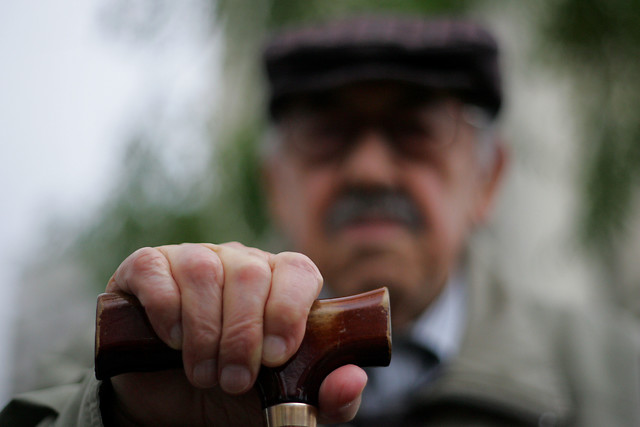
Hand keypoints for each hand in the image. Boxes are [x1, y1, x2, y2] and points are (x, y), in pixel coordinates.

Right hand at [104, 242, 366, 425]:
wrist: (172, 402)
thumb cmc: (236, 394)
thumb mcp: (285, 403)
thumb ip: (327, 395)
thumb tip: (353, 378)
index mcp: (280, 283)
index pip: (298, 270)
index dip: (289, 309)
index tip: (277, 356)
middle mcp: (239, 262)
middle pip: (250, 273)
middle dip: (243, 335)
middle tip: (235, 381)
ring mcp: (193, 258)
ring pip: (205, 271)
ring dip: (205, 331)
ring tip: (203, 373)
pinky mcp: (149, 267)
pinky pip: (158, 272)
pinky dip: (167, 310)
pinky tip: (172, 341)